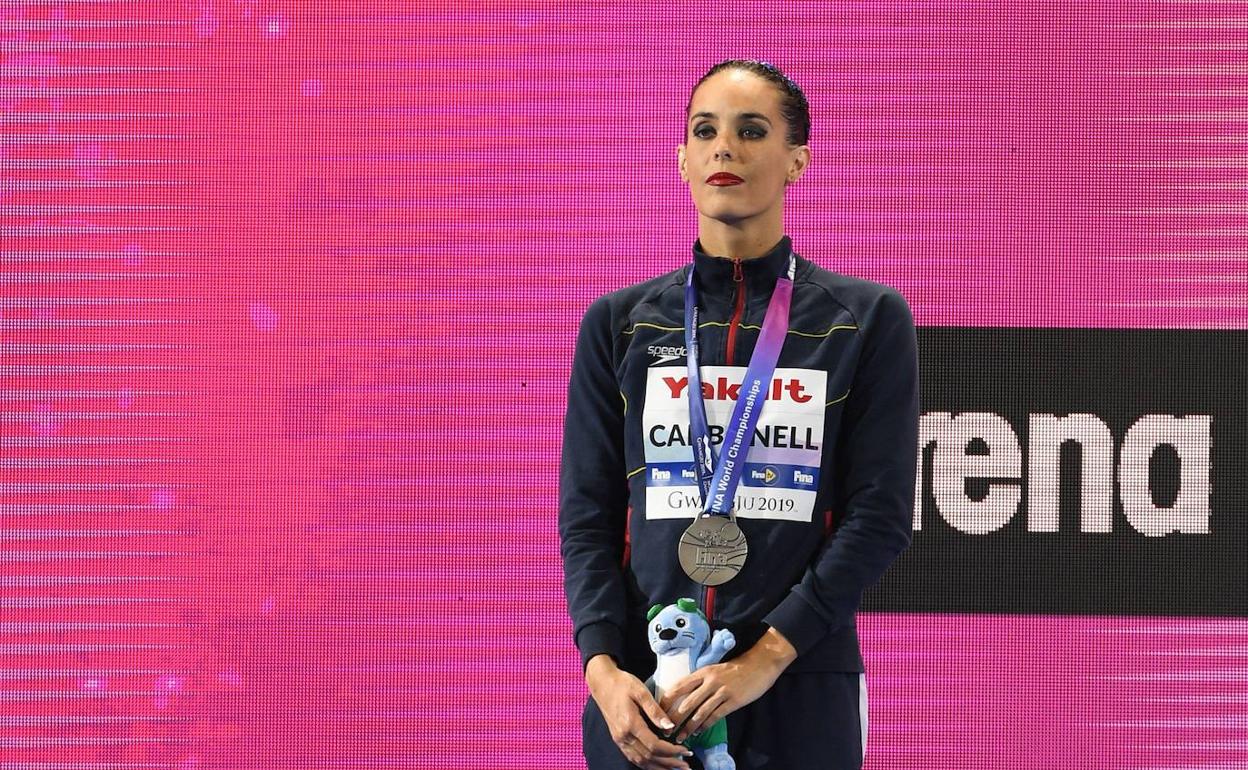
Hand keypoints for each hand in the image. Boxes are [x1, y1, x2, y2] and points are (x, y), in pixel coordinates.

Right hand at [585, 654, 693, 769]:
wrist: (601, 682)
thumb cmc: (622, 683)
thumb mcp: (641, 691)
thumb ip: (655, 711)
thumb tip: (670, 726)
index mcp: (630, 724)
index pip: (654, 745)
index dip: (671, 751)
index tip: (686, 751)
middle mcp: (623, 736)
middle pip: (649, 757)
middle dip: (669, 763)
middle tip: (686, 766)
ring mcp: (619, 739)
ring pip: (640, 762)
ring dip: (659, 767)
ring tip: (675, 769)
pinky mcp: (618, 739)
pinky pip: (633, 758)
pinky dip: (647, 765)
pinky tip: (657, 766)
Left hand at [659, 627, 796, 741]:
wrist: (759, 665)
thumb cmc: (735, 669)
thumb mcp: (714, 670)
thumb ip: (700, 681)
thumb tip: (684, 696)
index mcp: (702, 672)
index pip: (679, 686)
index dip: (667, 701)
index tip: (658, 712)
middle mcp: (710, 681)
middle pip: (687, 703)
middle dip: (674, 719)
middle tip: (666, 730)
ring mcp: (722, 691)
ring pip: (700, 713)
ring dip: (688, 727)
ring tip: (680, 737)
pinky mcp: (733, 701)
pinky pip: (715, 716)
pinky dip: (705, 726)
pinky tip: (699, 733)